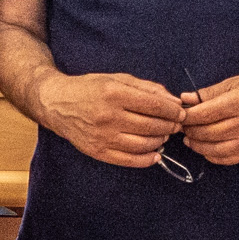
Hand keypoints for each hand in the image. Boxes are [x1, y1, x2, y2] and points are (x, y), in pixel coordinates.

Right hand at [40, 73, 187, 167]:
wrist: (57, 104)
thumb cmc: (89, 88)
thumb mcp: (117, 79)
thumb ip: (146, 88)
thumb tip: (173, 100)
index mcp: (114, 94)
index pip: (155, 105)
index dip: (173, 110)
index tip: (181, 112)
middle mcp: (109, 116)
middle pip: (152, 125)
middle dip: (170, 125)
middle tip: (176, 124)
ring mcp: (103, 136)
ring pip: (144, 144)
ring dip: (161, 140)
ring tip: (163, 135)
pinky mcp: (98, 151)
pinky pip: (130, 160)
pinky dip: (147, 159)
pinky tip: (155, 152)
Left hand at [180, 66, 238, 165]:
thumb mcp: (235, 82)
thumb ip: (209, 93)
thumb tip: (185, 99)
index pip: (204, 114)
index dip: (187, 116)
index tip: (178, 114)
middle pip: (207, 132)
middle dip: (189, 130)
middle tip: (182, 125)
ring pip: (214, 149)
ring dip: (197, 144)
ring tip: (190, 137)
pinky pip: (227, 159)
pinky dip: (211, 155)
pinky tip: (205, 147)